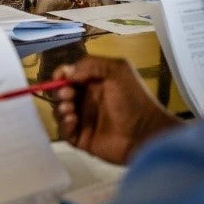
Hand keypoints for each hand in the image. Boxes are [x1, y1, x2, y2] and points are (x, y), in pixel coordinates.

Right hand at [52, 56, 180, 164]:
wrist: (145, 132)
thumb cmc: (132, 98)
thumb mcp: (118, 70)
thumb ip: (91, 64)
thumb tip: (67, 72)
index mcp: (95, 84)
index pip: (70, 77)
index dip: (61, 75)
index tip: (58, 77)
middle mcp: (87, 101)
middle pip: (62, 94)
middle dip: (60, 92)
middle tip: (68, 95)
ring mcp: (84, 121)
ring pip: (60, 112)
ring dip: (60, 108)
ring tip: (70, 109)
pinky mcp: (82, 139)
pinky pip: (64, 132)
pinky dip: (64, 125)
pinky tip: (73, 121)